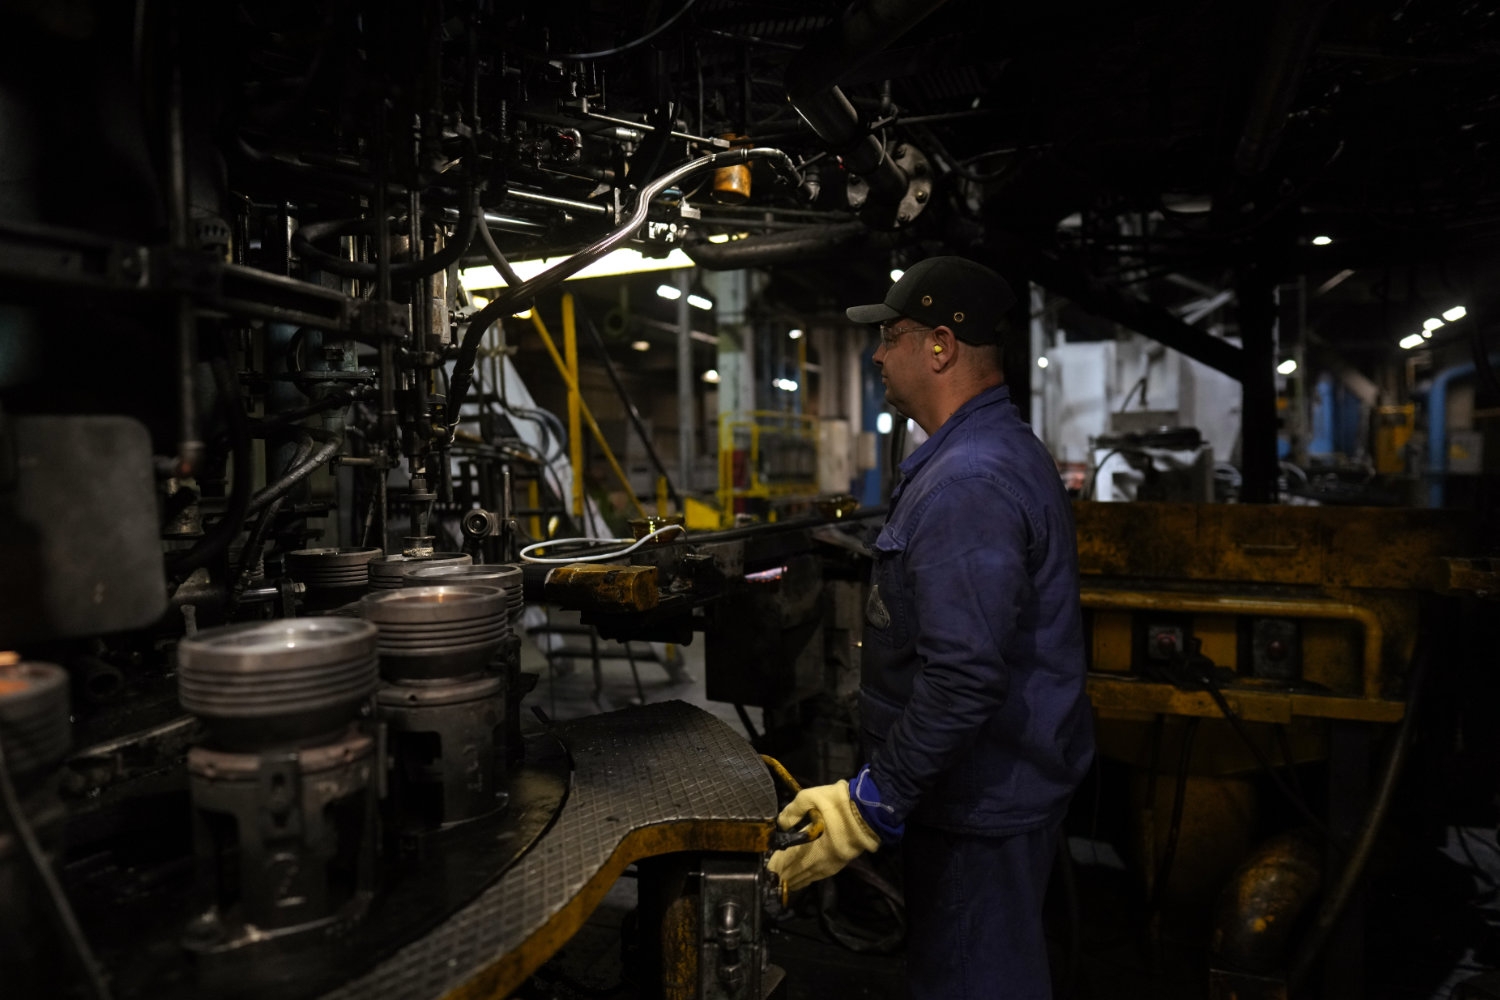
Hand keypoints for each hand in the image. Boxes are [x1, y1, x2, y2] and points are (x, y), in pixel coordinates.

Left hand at [766, 779, 880, 897]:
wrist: (870, 810)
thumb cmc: (839, 803)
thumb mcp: (810, 797)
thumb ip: (792, 811)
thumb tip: (782, 823)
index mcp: (810, 845)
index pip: (788, 860)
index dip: (776, 865)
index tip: (767, 870)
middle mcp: (819, 859)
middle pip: (798, 871)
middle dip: (784, 876)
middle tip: (772, 880)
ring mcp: (831, 863)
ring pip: (810, 876)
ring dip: (796, 880)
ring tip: (785, 884)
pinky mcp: (841, 863)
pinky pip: (821, 875)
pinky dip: (810, 879)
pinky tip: (806, 879)